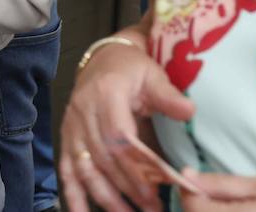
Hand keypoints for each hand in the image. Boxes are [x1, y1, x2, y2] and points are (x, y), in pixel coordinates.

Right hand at [59, 35, 194, 211]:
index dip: (135, 166)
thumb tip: (189, 111)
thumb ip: (169, 95)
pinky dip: (73, 196)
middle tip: (152, 209)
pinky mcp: (67, 139)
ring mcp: (72, 127)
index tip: (156, 189)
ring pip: (85, 169)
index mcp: (107, 93)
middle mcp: (84, 111)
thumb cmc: (131, 69)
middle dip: (128, 188)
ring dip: (106, 197)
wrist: (104, 59)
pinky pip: (66, 171)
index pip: (118, 136)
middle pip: (104, 157)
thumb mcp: (153, 75)